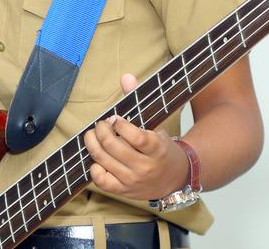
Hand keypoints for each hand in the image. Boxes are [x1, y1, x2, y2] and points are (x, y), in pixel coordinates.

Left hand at [82, 73, 189, 199]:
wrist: (175, 178)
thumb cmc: (161, 148)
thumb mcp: (155, 124)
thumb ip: (138, 99)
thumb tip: (126, 77)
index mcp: (157, 149)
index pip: (135, 137)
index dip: (120, 124)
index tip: (115, 118)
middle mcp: (146, 167)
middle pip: (114, 147)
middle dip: (101, 130)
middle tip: (101, 124)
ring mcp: (134, 181)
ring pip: (104, 161)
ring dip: (93, 144)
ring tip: (93, 135)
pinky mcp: (124, 191)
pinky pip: (102, 181)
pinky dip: (94, 168)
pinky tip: (97, 158)